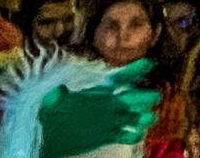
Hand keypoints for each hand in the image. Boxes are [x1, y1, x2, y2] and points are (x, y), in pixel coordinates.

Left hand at [32, 63, 160, 157]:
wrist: (44, 137)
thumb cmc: (47, 115)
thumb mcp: (50, 104)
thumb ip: (56, 97)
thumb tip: (58, 90)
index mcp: (98, 91)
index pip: (120, 78)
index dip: (135, 70)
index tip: (149, 63)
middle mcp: (109, 104)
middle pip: (132, 97)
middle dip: (143, 97)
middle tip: (154, 97)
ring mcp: (110, 120)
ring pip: (133, 116)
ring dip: (142, 117)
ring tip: (150, 118)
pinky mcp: (107, 136)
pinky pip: (125, 135)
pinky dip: (133, 135)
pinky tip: (137, 134)